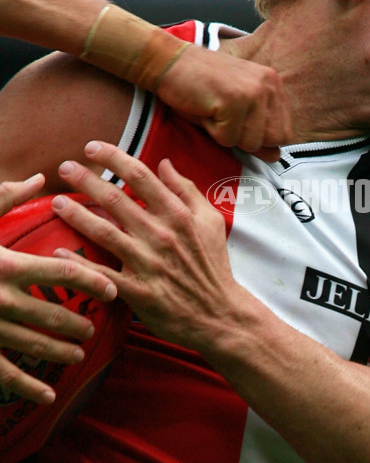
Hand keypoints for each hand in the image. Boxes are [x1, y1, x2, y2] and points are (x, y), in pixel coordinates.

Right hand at [0, 174, 117, 403]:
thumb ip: (8, 196)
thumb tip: (41, 177)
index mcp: (7, 265)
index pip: (64, 274)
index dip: (93, 281)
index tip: (112, 289)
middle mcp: (1, 299)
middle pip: (54, 313)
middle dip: (78, 321)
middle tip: (94, 325)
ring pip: (34, 345)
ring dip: (60, 351)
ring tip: (79, 354)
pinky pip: (3, 373)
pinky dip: (27, 387)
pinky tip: (48, 396)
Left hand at [53, 141, 237, 350]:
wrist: (219, 315)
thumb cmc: (213, 266)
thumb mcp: (211, 221)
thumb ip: (188, 190)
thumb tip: (165, 163)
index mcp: (178, 214)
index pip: (140, 175)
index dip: (113, 157)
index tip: (92, 147)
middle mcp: (161, 234)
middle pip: (116, 198)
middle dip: (86, 179)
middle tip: (64, 167)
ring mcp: (148, 263)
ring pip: (104, 232)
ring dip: (76, 215)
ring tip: (56, 202)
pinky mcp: (138, 291)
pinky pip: (102, 274)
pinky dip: (78, 263)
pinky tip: (58, 252)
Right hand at [156, 45, 291, 161]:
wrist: (168, 61)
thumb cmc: (199, 85)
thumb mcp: (235, 110)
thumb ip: (258, 132)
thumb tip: (276, 157)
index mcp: (273, 84)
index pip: (285, 132)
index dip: (261, 138)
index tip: (239, 123)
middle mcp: (268, 85)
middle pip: (273, 140)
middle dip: (247, 139)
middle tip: (225, 118)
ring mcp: (252, 92)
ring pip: (251, 142)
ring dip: (228, 136)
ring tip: (214, 112)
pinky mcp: (234, 100)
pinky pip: (228, 138)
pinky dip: (213, 132)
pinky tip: (205, 110)